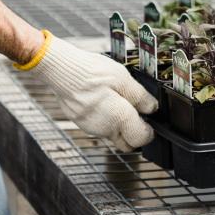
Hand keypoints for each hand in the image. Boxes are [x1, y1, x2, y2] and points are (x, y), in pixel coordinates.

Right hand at [33, 34, 157, 149]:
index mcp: (118, 118)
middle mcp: (104, 129)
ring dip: (119, 124)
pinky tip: (103, 100)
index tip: (151, 122)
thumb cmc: (91, 72)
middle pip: (126, 143)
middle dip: (134, 133)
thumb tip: (152, 107)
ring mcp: (91, 127)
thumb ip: (139, 95)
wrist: (62, 71)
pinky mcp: (81, 122)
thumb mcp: (122, 77)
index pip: (140, 138)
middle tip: (138, 114)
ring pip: (112, 134)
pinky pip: (99, 126)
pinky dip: (105, 118)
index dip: (149, 132)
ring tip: (118, 100)